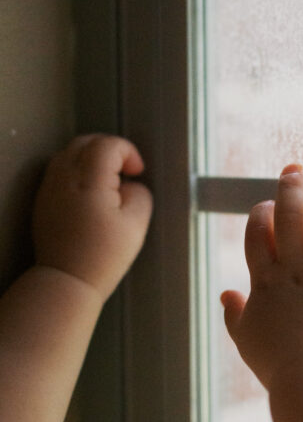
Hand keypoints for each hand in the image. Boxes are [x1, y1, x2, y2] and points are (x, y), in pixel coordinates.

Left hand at [33, 135, 152, 301]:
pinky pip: (59, 170)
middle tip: (125, 169)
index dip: (128, 152)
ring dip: (92, 157)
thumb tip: (132, 185)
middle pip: (86, 142)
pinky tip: (91, 192)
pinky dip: (77, 170)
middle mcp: (64, 178)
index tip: (138, 172)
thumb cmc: (103, 256)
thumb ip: (140, 195)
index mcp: (89, 181)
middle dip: (110, 149)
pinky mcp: (43, 200)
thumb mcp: (136, 225)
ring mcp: (50, 187)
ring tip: (109, 179)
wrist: (67, 280)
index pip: (108, 145)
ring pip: (70, 153)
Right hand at [221, 164, 302, 388]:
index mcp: (266, 285)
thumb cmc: (279, 366)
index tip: (263, 202)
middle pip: (290, 223)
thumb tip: (225, 295)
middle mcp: (295, 275)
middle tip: (296, 169)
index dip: (259, 218)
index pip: (258, 241)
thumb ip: (235, 315)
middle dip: (291, 192)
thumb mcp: (246, 340)